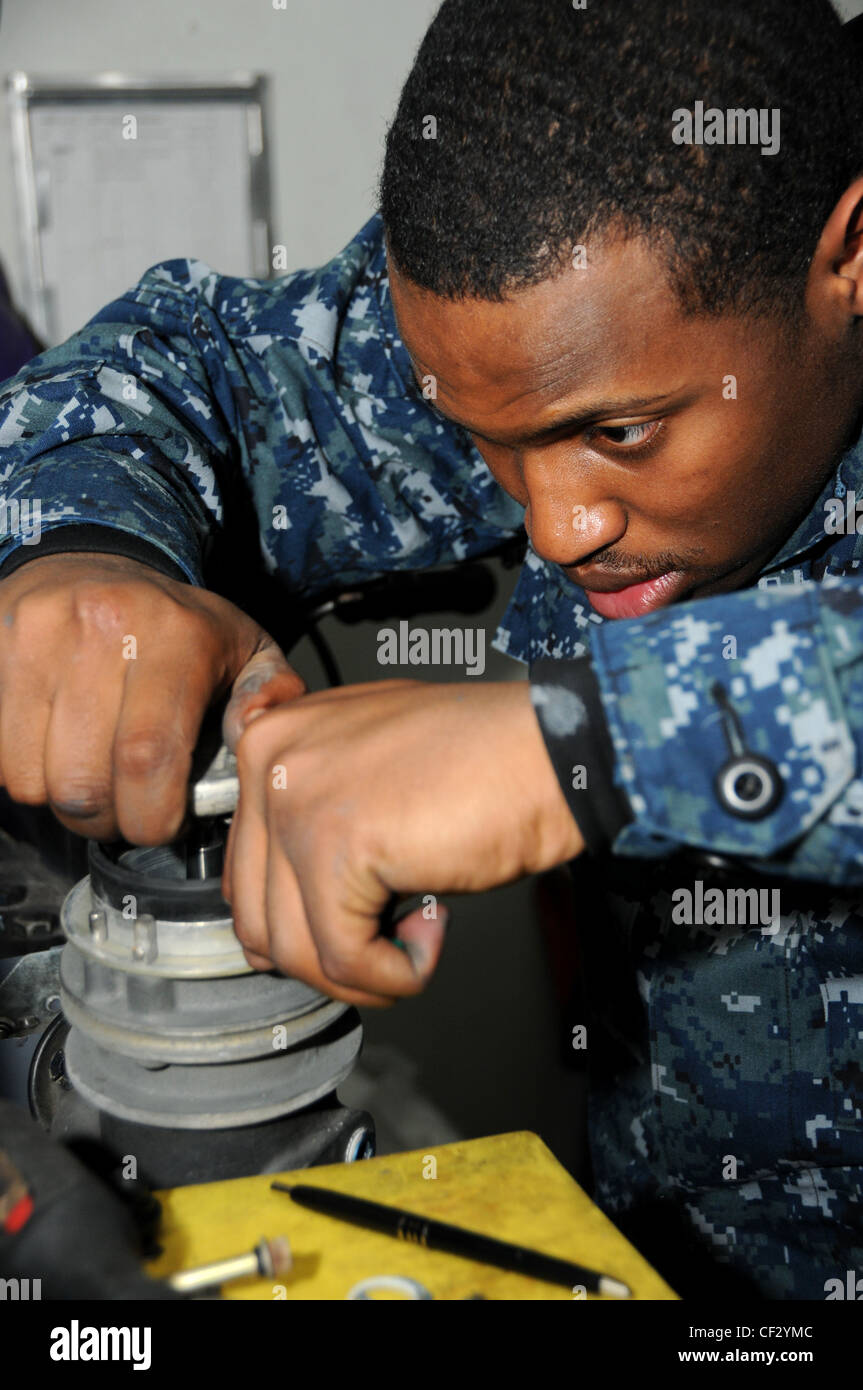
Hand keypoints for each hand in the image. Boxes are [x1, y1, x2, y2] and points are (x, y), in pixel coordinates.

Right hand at [0, 551, 304, 842]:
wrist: (95, 558)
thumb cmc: (177, 624)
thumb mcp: (246, 647)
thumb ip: (271, 694)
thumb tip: (250, 731)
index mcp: (175, 636)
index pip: (147, 757)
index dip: (151, 816)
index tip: (162, 825)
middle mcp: (101, 627)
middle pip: (83, 783)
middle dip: (105, 821)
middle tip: (123, 811)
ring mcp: (36, 634)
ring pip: (29, 778)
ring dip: (59, 800)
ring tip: (88, 777)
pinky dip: (22, 772)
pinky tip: (53, 753)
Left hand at [221, 678, 583, 1005]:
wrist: (551, 750)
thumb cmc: (485, 756)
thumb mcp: (372, 765)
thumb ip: (317, 811)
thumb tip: (286, 904)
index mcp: (272, 742)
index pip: (244, 874)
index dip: (305, 920)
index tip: (360, 918)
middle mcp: (270, 763)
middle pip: (258, 919)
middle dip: (327, 955)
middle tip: (389, 940)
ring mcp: (296, 801)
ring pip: (292, 950)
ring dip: (360, 972)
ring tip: (417, 934)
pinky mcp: (335, 847)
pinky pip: (344, 960)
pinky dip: (395, 973)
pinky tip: (432, 931)